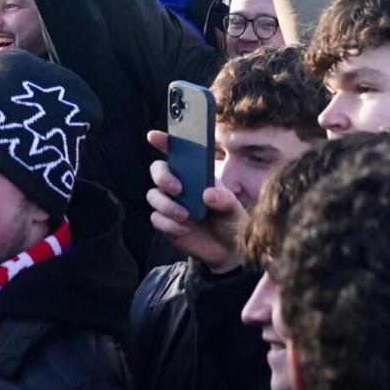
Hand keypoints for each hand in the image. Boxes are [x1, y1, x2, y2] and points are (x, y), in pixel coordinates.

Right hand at [145, 130, 246, 273]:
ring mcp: (172, 204)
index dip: (164, 142)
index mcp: (197, 175)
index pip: (177, 153)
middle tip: (177, 189)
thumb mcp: (235, 210)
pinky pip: (156, 218)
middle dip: (163, 176)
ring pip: (153, 195)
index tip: (154, 136)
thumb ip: (224, 200)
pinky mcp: (166, 223)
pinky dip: (167, 223)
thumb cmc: (233, 224)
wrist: (229, 253)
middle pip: (158, 170)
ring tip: (185, 216)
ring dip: (166, 204)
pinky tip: (183, 229)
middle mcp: (181, 186)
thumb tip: (207, 194)